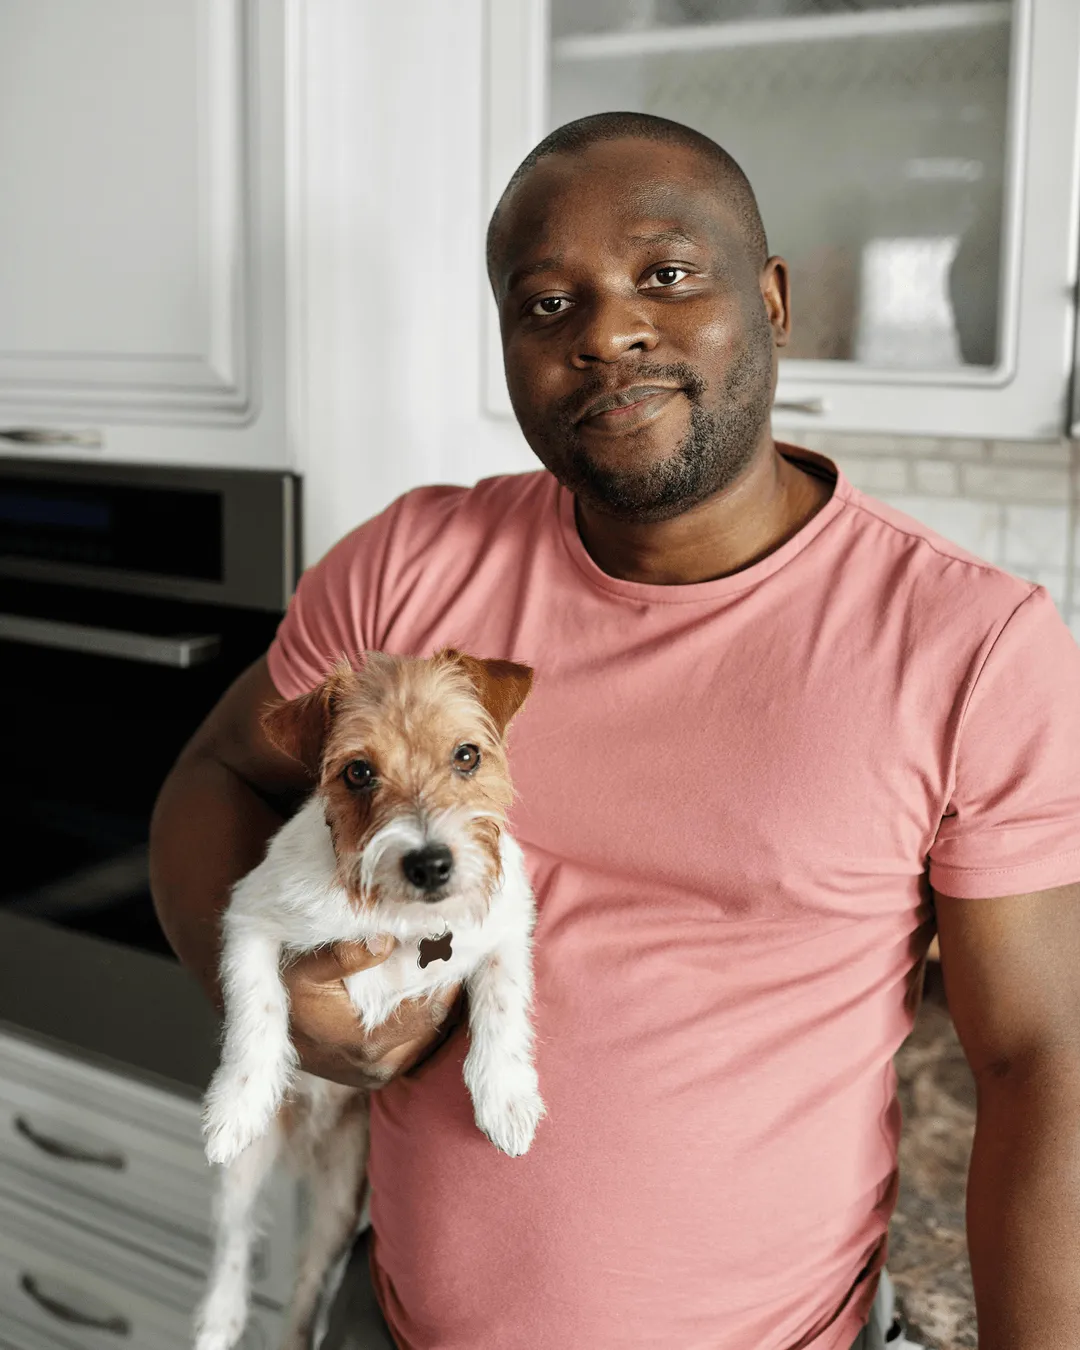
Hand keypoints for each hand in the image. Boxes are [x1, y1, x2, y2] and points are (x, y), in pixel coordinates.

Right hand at [283, 940, 462, 1088]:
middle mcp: (380, 1068)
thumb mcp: (305, 968)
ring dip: (433, 1002)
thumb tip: (386, 940)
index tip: (452, 944)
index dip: (445, 977)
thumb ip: (344, 955)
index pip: (431, 1011)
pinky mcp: (377, 1074)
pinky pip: (414, 1043)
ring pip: (428, 1035)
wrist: (261, 1033)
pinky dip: (420, 1016)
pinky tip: (417, 987)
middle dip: (442, 987)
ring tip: (436, 963)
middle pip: (435, 1024)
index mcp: (368, 1045)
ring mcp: (380, 1075)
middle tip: (450, 948)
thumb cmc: (284, 995)